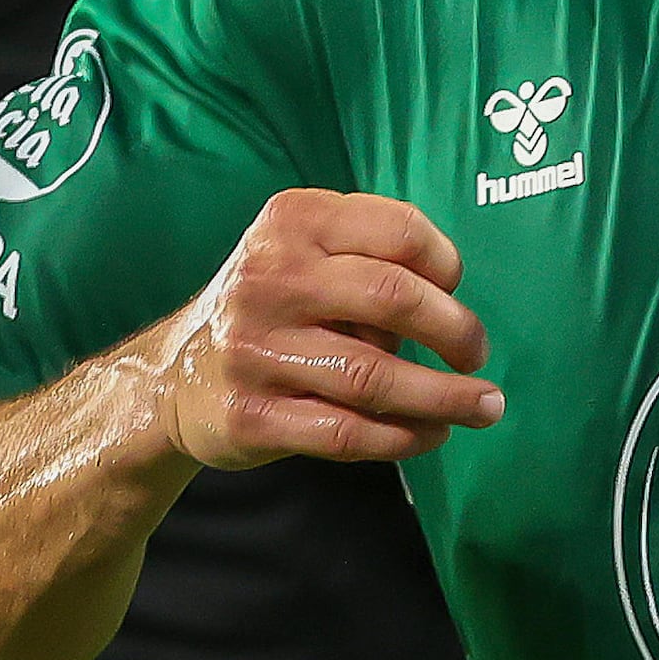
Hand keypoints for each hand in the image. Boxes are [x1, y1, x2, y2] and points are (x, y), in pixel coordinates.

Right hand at [156, 189, 506, 469]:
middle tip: (476, 355)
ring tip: (483, 406)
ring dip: (444, 397)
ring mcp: (255, 350)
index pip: (397, 230)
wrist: (175, 377)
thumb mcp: (305, 255)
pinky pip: (347, 431)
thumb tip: (454, 318)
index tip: (455, 289)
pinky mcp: (251, 415)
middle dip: (456, 331)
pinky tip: (430, 434)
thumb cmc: (274, 311)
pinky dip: (402, 437)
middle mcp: (269, 278)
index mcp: (292, 222)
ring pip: (374, 376)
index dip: (445, 262)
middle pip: (393, 298)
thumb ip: (373, 263)